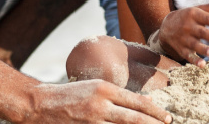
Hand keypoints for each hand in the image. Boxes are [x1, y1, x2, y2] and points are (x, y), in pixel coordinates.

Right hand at [28, 80, 170, 123]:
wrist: (40, 104)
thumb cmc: (70, 94)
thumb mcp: (95, 88)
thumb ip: (119, 96)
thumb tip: (145, 102)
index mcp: (105, 89)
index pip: (137, 102)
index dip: (155, 111)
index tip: (168, 118)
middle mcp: (100, 105)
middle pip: (135, 118)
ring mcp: (92, 121)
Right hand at [156, 0, 208, 66]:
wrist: (166, 26)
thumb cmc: (189, 18)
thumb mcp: (199, 10)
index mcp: (194, 14)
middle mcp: (188, 26)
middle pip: (203, 33)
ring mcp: (183, 38)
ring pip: (195, 45)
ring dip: (204, 49)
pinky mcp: (180, 49)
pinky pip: (187, 55)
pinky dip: (194, 60)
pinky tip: (202, 65)